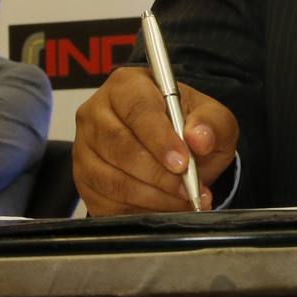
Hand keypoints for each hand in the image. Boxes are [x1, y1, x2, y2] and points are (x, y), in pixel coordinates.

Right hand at [75, 66, 239, 213]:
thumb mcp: (212, 118)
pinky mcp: (84, 181)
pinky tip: (163, 208)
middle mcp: (97, 113)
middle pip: (120, 146)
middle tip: (188, 188)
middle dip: (158, 174)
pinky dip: (138, 211)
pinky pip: (106, 203)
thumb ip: (211, 123)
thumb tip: (199, 138)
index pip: (137, 110)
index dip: (159, 139)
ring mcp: (85, 148)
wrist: (175, 151)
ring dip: (152, 196)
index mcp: (127, 86)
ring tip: (182, 200)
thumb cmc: (187, 126)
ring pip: (112, 179)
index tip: (183, 162)